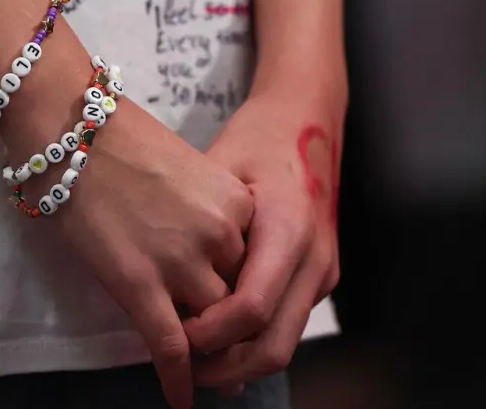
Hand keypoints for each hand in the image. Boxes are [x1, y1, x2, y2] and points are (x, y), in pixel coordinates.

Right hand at [21, 100, 252, 408]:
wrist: (73, 128)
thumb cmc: (119, 142)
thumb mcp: (187, 173)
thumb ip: (206, 214)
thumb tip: (205, 258)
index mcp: (236, 205)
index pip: (252, 266)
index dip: (240, 291)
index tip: (235, 311)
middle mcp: (219, 235)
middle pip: (235, 298)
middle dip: (228, 325)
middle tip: (225, 351)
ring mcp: (180, 262)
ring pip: (209, 327)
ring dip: (206, 353)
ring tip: (206, 375)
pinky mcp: (140, 284)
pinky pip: (170, 347)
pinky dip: (177, 380)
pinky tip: (179, 400)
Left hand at [183, 90, 342, 389]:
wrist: (308, 117)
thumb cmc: (257, 138)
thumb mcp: (219, 171)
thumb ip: (201, 229)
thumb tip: (162, 282)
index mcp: (288, 227)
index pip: (251, 307)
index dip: (210, 332)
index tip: (175, 334)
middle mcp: (314, 258)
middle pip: (274, 344)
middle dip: (226, 367)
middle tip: (182, 369)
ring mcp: (323, 271)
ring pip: (284, 342)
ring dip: (240, 361)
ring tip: (194, 360)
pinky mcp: (321, 276)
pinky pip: (288, 322)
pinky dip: (254, 338)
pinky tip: (218, 334)